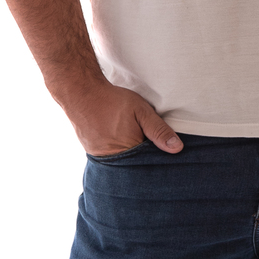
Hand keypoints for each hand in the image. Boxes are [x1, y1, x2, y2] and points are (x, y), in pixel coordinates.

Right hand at [57, 77, 183, 156]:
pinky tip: (121, 140)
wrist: (81, 93)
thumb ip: (159, 130)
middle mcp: (114, 160)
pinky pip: (111, 157)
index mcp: (129, 152)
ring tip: (132, 138)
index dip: (158, 157)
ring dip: (131, 155)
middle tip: (147, 142)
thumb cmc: (113, 101)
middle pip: (136, 165)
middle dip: (145, 158)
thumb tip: (177, 148)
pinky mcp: (93, 152)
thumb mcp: (141, 112)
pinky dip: (118, 151)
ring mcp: (101, 157)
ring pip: (123, 162)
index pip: (149, 163)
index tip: (166, 152)